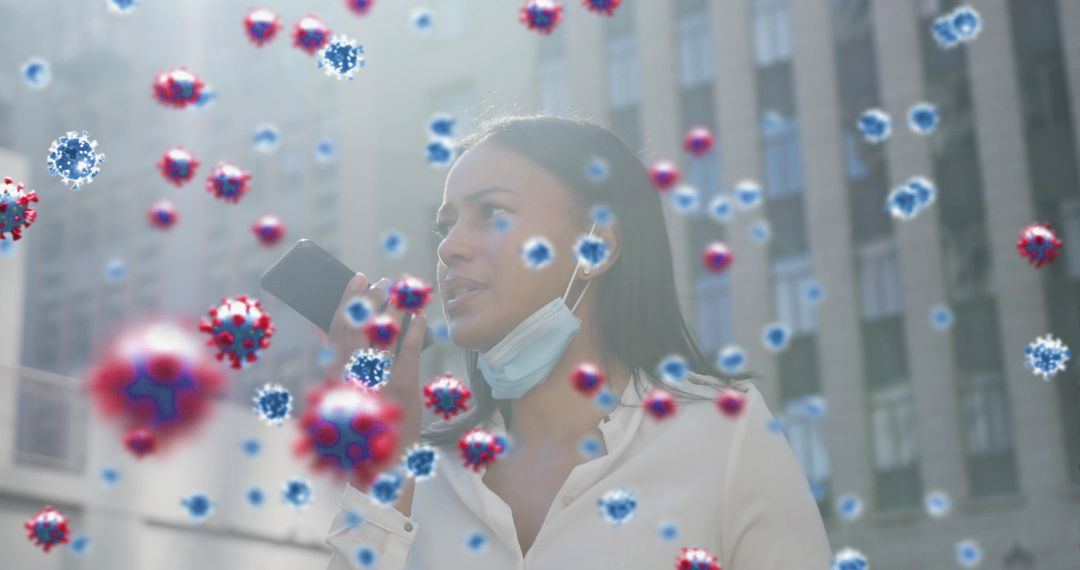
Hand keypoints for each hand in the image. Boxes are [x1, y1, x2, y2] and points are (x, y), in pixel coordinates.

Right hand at [318, 272, 427, 442]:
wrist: (379, 468)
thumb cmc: (360, 427)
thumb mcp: (338, 395)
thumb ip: (333, 360)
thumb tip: (322, 326)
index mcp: (335, 376)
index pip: (336, 329)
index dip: (346, 300)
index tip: (356, 278)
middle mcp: (353, 376)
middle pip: (360, 326)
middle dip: (372, 298)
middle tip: (382, 281)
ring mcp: (378, 383)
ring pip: (385, 334)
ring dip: (395, 308)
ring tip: (403, 291)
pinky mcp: (403, 390)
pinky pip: (410, 351)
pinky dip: (415, 330)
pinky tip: (420, 317)